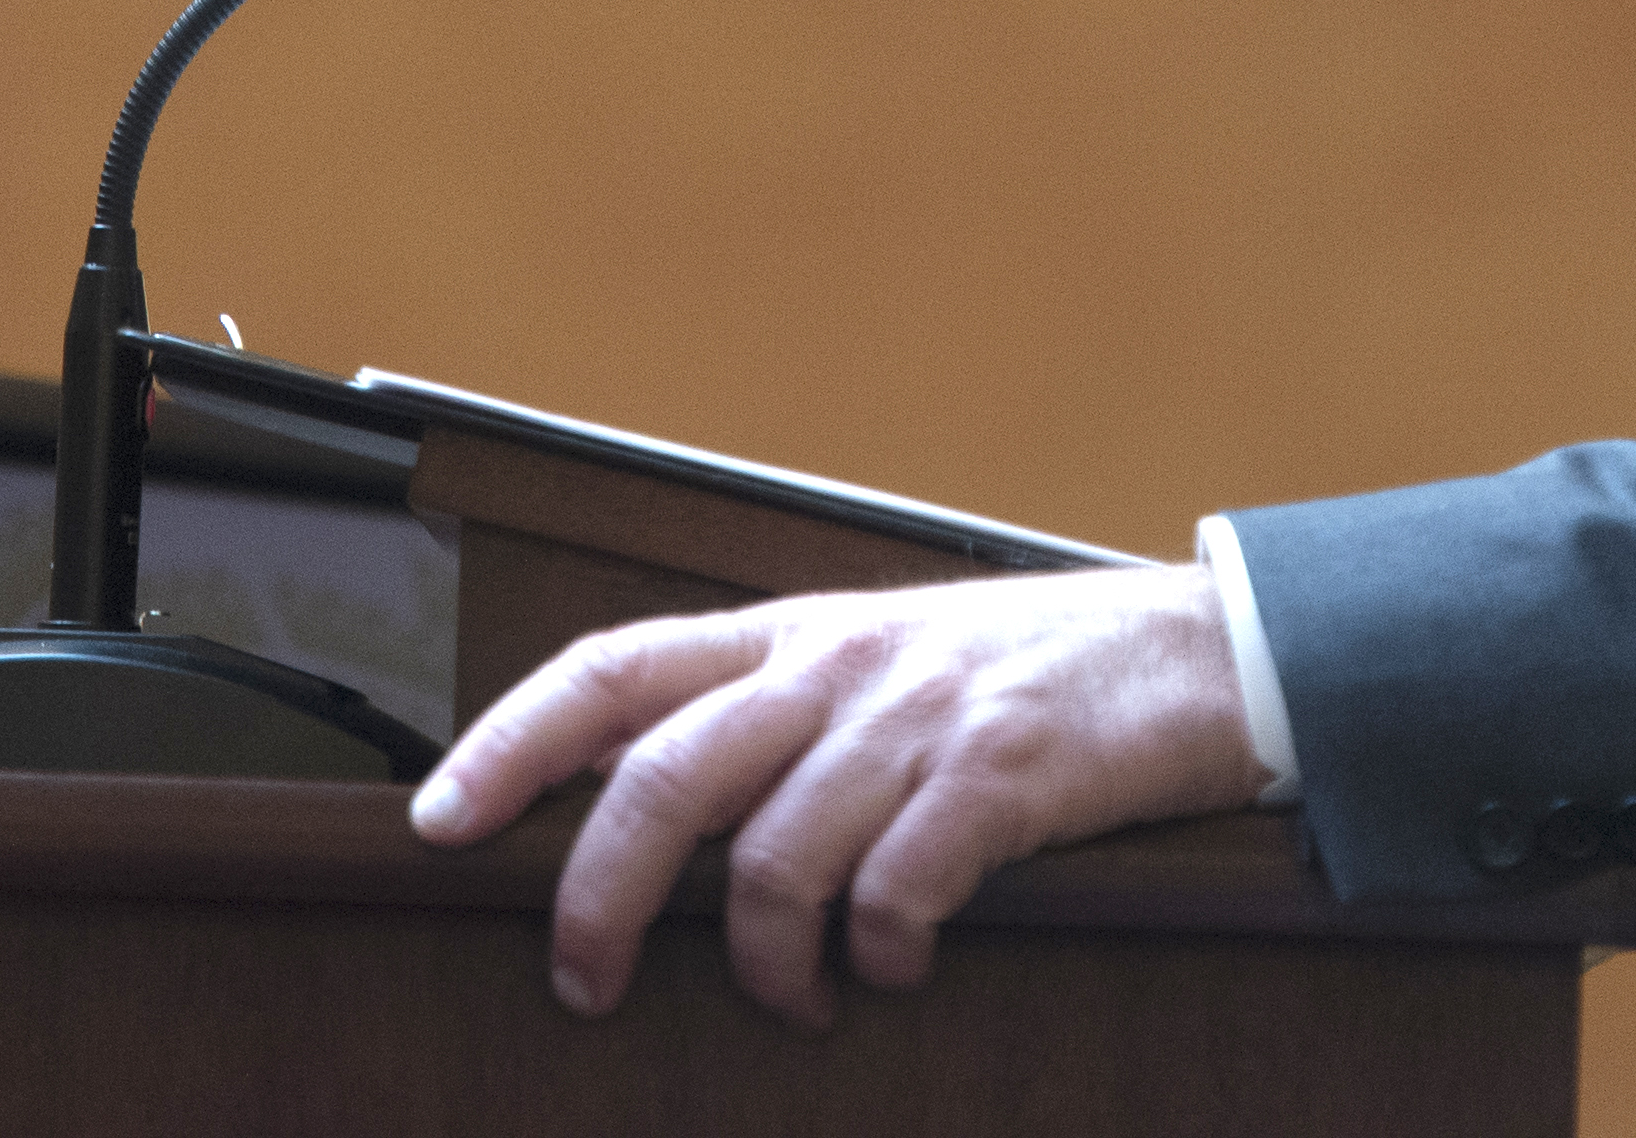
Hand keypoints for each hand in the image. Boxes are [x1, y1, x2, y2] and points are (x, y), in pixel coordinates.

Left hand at [406, 559, 1267, 1026]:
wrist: (1199, 650)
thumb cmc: (1027, 674)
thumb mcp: (884, 662)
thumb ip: (780, 714)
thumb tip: (648, 811)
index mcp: (792, 632)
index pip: (610, 667)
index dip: (510, 740)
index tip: (436, 818)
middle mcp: (836, 662)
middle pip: (662, 777)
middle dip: (599, 899)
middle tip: (585, 985)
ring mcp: (917, 717)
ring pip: (771, 857)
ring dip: (764, 965)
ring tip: (793, 1004)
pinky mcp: (998, 777)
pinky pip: (895, 891)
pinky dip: (880, 954)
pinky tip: (898, 971)